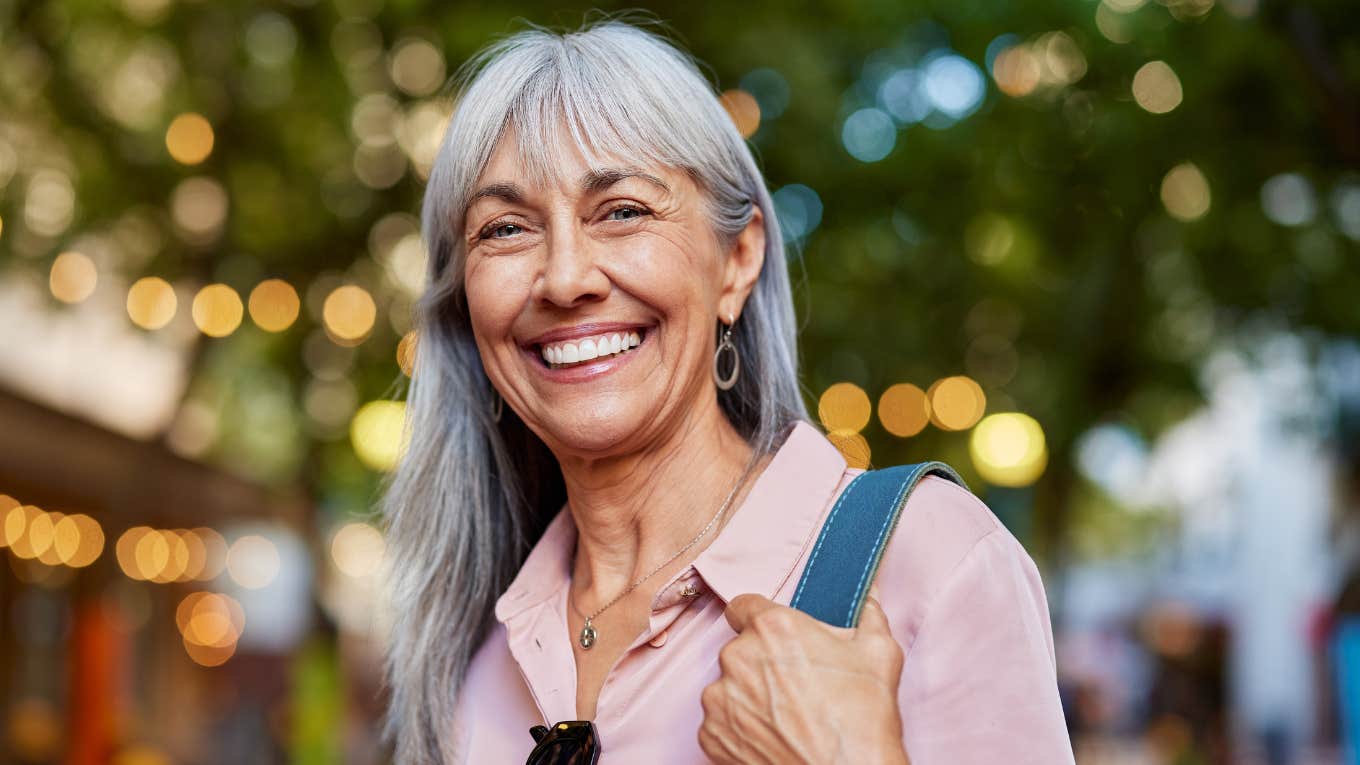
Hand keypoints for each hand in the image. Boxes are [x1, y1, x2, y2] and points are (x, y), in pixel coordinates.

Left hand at [698, 583, 910, 763]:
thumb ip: (867, 614)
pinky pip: (721, 722)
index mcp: (772, 627)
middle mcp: (737, 657)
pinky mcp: (711, 735)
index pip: (743, 606)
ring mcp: (720, 698)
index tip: (770, 636)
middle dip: (761, 662)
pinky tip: (773, 736)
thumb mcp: (879, 653)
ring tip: (785, 716)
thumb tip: (867, 597)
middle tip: (794, 683)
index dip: (757, 619)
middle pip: (740, 649)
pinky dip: (741, 728)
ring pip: (728, 686)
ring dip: (749, 696)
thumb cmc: (862, 719)